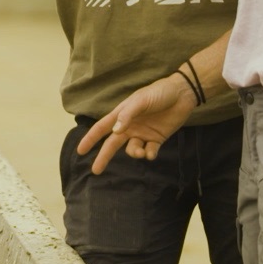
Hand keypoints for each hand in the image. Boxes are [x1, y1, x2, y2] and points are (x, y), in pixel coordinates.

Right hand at [75, 77, 195, 174]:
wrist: (182, 94)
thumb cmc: (159, 93)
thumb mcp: (141, 100)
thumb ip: (127, 115)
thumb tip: (114, 132)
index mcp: (122, 115)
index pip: (102, 128)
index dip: (90, 139)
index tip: (80, 151)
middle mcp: (130, 126)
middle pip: (112, 144)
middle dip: (104, 157)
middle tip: (96, 171)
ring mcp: (143, 133)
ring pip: (132, 150)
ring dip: (134, 153)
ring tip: (140, 152)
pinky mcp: (156, 139)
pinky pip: (148, 152)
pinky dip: (149, 154)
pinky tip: (151, 151)